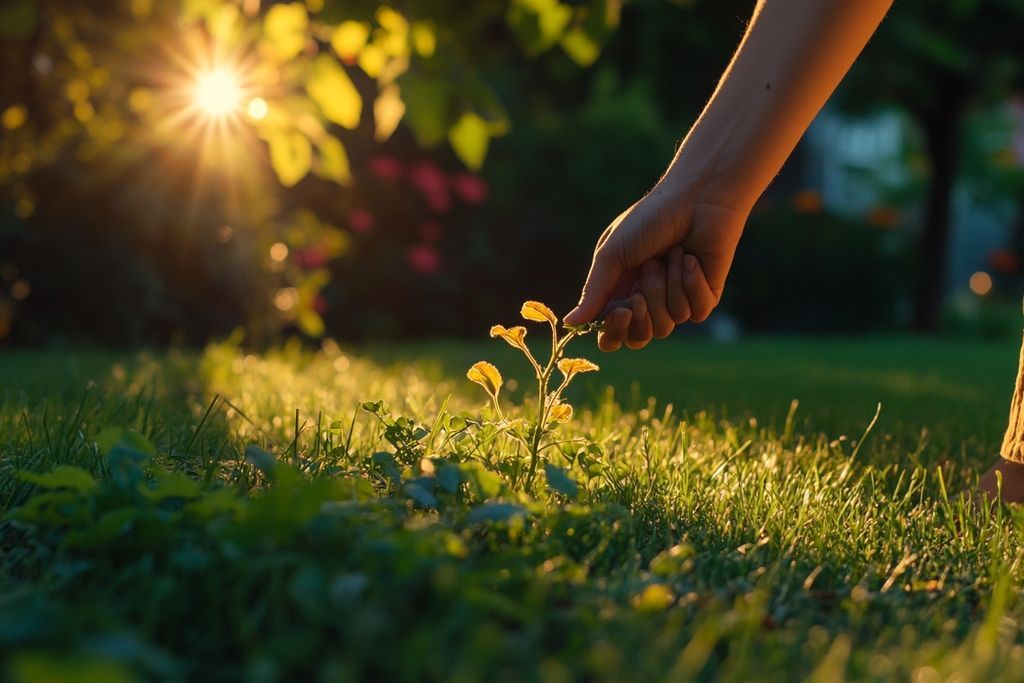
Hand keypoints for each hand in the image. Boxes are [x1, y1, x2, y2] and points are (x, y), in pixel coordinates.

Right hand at [564, 183, 748, 349]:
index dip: (613, 332)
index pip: (612, 334)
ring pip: (667, 324)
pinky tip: (690, 258)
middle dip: (642, 312)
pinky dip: (689, 283)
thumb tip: (569, 322)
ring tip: (669, 255)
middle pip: (640, 337)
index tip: (620, 313)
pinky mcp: (705, 297)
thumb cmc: (649, 220)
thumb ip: (594, 292)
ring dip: (665, 286)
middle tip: (645, 279)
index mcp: (621, 291)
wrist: (696, 199)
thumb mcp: (612, 254)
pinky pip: (694, 312)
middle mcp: (648, 300)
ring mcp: (677, 300)